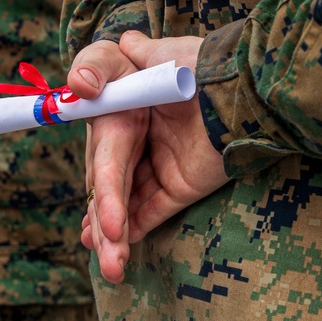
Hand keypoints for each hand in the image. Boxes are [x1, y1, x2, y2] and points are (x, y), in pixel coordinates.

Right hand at [70, 31, 228, 283]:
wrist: (241, 84)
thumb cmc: (195, 64)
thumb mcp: (147, 55)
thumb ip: (102, 63)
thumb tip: (80, 82)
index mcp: (121, 120)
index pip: (101, 161)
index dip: (95, 188)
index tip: (88, 212)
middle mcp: (137, 146)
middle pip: (112, 189)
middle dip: (102, 221)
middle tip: (95, 246)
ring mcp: (160, 166)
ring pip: (131, 204)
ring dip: (117, 233)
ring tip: (109, 264)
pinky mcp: (183, 182)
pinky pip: (156, 208)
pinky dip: (140, 225)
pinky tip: (123, 244)